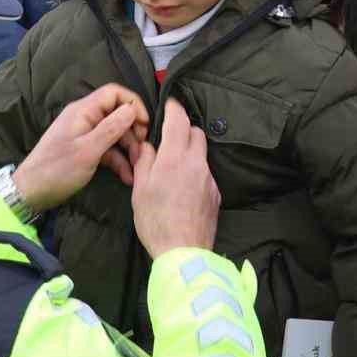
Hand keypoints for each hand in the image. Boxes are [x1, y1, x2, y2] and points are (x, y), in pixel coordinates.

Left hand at [13, 84, 148, 211]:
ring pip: (114, 134)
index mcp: (83, 111)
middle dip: (133, 132)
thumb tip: (132, 109)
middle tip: (143, 151)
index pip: (114, 93)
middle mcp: (85, 118)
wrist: (31, 192)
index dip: (133, 104)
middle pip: (117, 114)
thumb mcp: (88, 150)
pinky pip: (107, 149)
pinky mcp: (85, 150)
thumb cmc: (57, 169)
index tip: (145, 125)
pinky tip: (127, 177)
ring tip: (137, 170)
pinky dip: (118, 161)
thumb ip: (111, 128)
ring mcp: (85, 134)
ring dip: (128, 150)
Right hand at [131, 99, 219, 256]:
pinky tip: (184, 189)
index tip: (169, 104)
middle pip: (196, 133)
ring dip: (189, 153)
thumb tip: (148, 147)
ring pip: (202, 154)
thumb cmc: (156, 222)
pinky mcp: (215, 193)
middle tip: (169, 140)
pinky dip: (195, 173)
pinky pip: (206, 173)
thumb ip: (145, 162)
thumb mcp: (140, 190)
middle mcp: (196, 163)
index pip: (178, 120)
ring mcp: (209, 178)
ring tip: (174, 168)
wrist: (184, 252)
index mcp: (174, 158)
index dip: (174, 108)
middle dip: (183, 130)